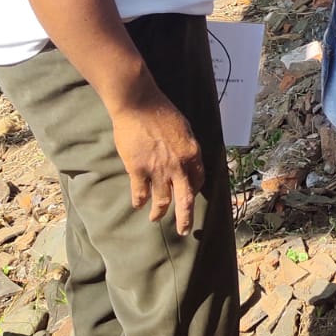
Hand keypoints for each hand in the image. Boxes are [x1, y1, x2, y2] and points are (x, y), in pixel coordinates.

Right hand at [110, 98, 205, 234]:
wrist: (139, 105)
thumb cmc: (162, 112)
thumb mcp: (184, 129)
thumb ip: (186, 148)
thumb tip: (186, 160)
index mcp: (192, 154)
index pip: (198, 180)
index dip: (194, 190)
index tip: (189, 195)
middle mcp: (178, 166)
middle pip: (185, 199)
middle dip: (185, 217)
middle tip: (184, 231)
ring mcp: (158, 170)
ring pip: (162, 200)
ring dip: (159, 212)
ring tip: (155, 219)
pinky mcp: (138, 170)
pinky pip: (140, 193)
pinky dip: (139, 202)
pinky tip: (138, 205)